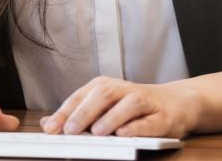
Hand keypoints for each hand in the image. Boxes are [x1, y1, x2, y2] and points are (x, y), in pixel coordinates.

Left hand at [41, 77, 200, 137]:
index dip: (65, 112)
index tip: (52, 128)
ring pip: (128, 104)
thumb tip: (46, 123)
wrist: (174, 103)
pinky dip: (136, 127)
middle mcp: (123, 90)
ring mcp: (145, 101)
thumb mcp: (102, 108)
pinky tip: (124, 133)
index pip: (81, 96)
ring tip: (98, 132)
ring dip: (111, 118)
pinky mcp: (162, 116)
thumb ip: (76, 115)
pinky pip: (149, 121)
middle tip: (71, 130)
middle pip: (102, 94)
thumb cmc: (133, 108)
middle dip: (85, 112)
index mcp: (105, 87)